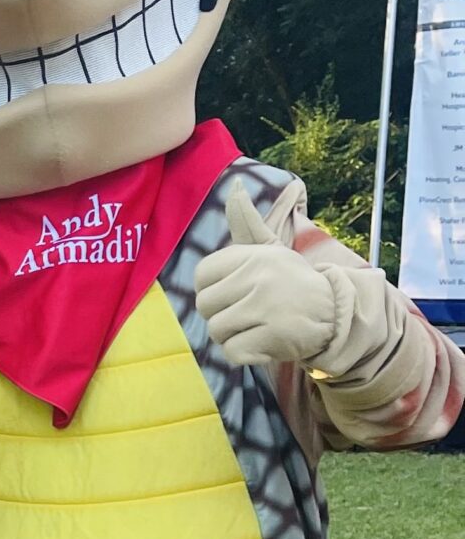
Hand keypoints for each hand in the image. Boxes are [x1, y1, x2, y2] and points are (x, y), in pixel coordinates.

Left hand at [194, 180, 335, 368]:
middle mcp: (258, 278)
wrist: (337, 312)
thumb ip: (246, 222)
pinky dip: (244, 353)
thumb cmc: (294, 282)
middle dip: (221, 315)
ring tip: (256, 327)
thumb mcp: (271, 248)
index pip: (202, 275)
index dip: (212, 289)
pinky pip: (233, 352)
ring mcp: (265, 308)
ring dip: (232, 335)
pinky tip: (263, 342)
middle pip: (205, 306)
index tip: (233, 293)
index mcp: (253, 255)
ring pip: (217, 330)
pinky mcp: (272, 337)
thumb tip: (235, 186)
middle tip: (247, 314)